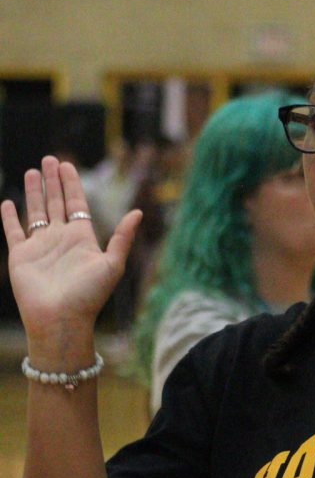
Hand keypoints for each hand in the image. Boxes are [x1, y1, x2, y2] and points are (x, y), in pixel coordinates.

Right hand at [0, 156, 140, 353]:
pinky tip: (7, 202)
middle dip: (54, 181)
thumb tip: (138, 212)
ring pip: (35, 212)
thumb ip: (122, 238)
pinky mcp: (21, 256)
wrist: (61, 319)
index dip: (72, 184)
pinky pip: (13, 232)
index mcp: (81, 239)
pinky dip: (9, 217)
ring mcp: (40, 247)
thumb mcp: (112, 264)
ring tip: (33, 171)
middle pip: (56, 203)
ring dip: (34, 192)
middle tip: (50, 159)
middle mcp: (60, 240)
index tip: (68, 165)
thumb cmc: (88, 296)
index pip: (76, 204)